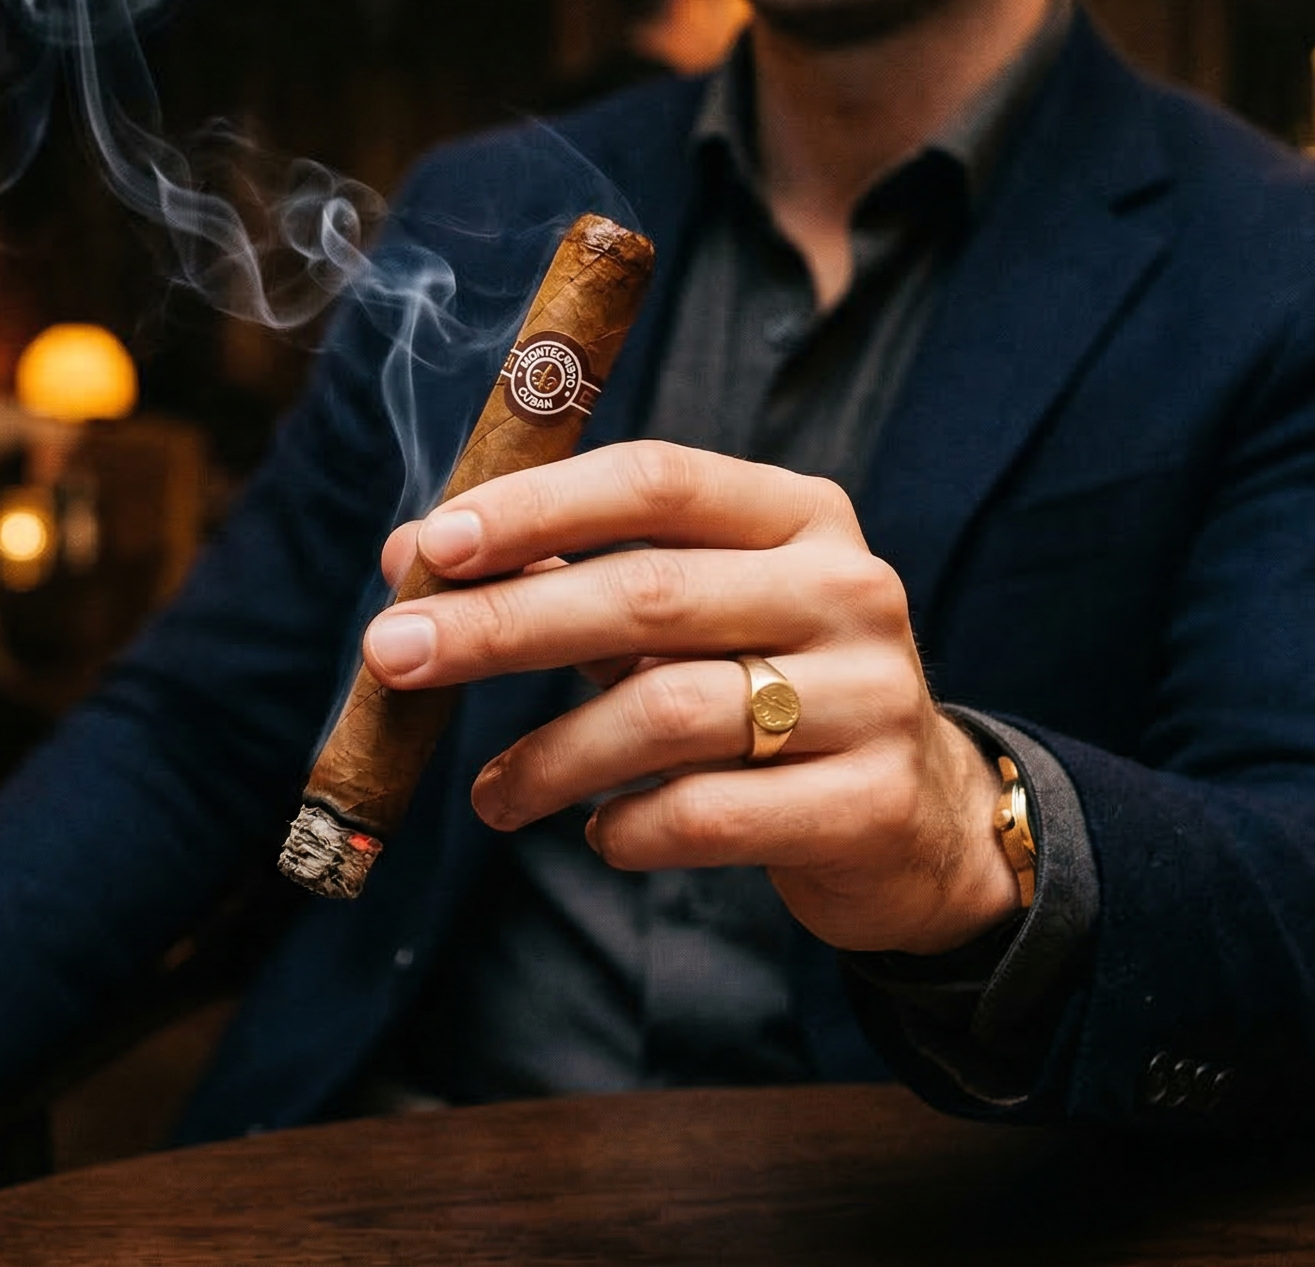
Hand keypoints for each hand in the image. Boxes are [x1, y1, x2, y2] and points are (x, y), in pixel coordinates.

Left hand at [363, 441, 1019, 956]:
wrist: (921, 822)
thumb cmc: (770, 693)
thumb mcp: (688, 618)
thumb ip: (563, 577)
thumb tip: (408, 555)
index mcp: (800, 516)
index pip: (657, 480)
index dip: (538, 508)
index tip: (431, 546)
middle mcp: (847, 590)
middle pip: (646, 595)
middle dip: (501, 627)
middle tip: (392, 657)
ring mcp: (870, 697)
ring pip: (666, 713)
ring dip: (548, 757)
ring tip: (490, 796)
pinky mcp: (867, 804)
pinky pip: (705, 816)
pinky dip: (625, 828)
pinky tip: (597, 833)